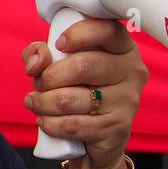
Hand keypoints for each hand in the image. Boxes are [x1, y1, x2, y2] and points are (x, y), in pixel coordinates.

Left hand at [22, 19, 147, 168]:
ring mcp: (127, 102)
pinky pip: (72, 125)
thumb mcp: (60, 65)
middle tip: (39, 84)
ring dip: (43, 102)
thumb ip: (40, 53)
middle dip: (49, 76)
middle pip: (82, 66)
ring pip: (71, 98)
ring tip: (36, 103)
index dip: (78, 35)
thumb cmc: (78, 91)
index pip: (107, 30)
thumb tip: (36, 61)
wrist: (97, 138)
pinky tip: (44, 120)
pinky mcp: (117, 128)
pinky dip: (50, 123)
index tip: (59, 44)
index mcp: (123, 48)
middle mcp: (132, 72)